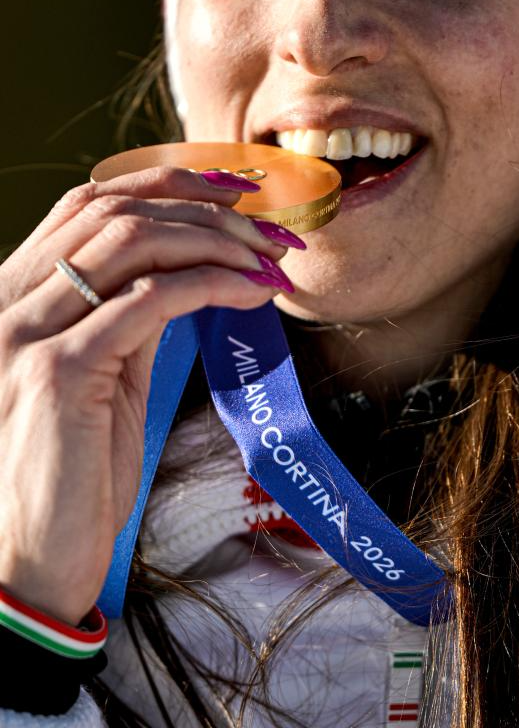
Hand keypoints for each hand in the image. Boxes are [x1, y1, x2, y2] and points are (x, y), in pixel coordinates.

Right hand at [0, 166, 297, 624]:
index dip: (165, 182)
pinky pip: (151, 298)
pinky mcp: (60, 370)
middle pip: (116, 211)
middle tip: (272, 235)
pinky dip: (213, 283)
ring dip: (217, 241)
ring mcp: (28, 332)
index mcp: (18, 294)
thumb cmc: (76, 470)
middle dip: (206, 212)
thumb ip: (132, 317)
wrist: (36, 556)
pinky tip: (253, 293)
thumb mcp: (105, 375)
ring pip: (133, 241)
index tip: (236, 189)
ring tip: (270, 261)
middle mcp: (12, 301)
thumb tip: (194, 271)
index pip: (88, 203)